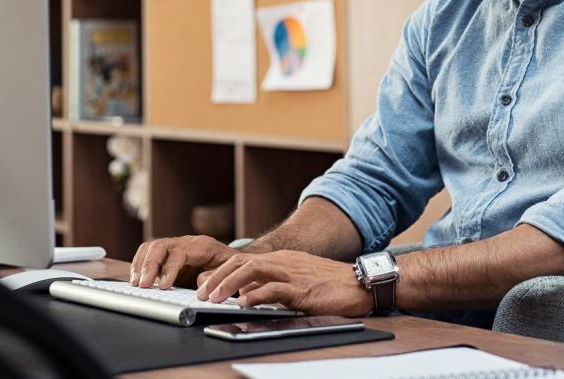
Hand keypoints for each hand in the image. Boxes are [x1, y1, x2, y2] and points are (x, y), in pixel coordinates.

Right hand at [129, 235, 241, 288]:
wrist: (236, 259)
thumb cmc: (232, 267)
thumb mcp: (229, 272)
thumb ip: (215, 277)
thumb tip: (199, 283)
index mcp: (203, 245)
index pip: (180, 252)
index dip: (169, 268)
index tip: (163, 285)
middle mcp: (187, 241)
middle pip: (161, 246)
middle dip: (149, 266)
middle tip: (143, 285)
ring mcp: (177, 244)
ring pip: (152, 246)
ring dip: (141, 264)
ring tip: (136, 283)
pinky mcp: (169, 252)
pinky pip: (150, 251)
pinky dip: (140, 263)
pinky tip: (137, 277)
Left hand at [195, 250, 372, 316]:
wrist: (361, 283)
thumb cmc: (332, 284)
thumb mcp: (299, 279)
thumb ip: (274, 284)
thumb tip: (248, 294)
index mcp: (283, 259)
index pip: (244, 260)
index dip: (221, 271)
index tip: (205, 285)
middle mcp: (285, 262)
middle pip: (242, 262)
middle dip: (218, 277)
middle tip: (202, 293)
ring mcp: (293, 274)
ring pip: (252, 271)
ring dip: (229, 284)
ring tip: (214, 298)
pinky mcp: (302, 289)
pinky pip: (274, 289)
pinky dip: (255, 295)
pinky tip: (243, 304)